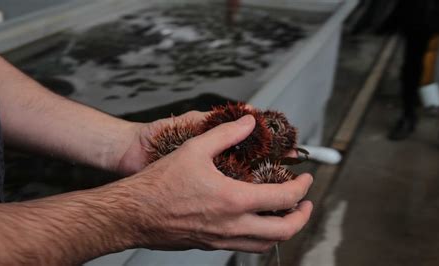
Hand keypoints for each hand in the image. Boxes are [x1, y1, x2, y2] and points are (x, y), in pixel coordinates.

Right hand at [112, 115, 313, 252]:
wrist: (132, 214)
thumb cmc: (159, 184)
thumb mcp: (195, 149)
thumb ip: (226, 134)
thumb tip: (248, 123)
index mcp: (233, 200)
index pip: (284, 199)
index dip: (301, 188)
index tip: (306, 179)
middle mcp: (232, 226)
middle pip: (283, 231)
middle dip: (302, 217)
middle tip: (304, 203)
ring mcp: (221, 239)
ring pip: (266, 245)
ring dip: (283, 230)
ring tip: (285, 215)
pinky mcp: (210, 245)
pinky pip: (246, 248)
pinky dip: (260, 238)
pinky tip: (254, 222)